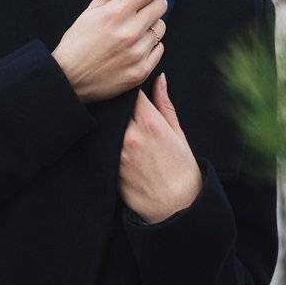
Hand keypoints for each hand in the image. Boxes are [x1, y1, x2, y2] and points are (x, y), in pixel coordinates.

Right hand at [52, 0, 167, 103]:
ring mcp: (138, 52)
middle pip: (161, 4)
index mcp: (116, 12)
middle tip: (138, 12)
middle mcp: (130, 31)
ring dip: (150, 27)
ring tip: (132, 33)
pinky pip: (160, 49)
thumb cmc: (77, 42)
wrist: (68, 79)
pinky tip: (132, 49)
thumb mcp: (91, 10)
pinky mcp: (142, 71)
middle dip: (151, 4)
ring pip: (161, 27)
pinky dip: (149, 47)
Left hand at [118, 73, 202, 223]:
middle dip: (118, 105)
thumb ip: (164, 103)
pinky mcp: (111, 168)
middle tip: (118, 104)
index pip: (131, 93)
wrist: (176, 206)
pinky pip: (104, 147)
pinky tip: (110, 142)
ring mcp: (118, 152)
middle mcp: (131, 135)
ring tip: (116, 124)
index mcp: (150, 123)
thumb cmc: (181, 168)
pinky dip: (106, 141)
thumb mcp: (177, 132)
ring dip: (110, 123)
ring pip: (107, 126)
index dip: (130, 89)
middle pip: (115, 109)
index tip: (129, 88)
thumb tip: (160, 78)